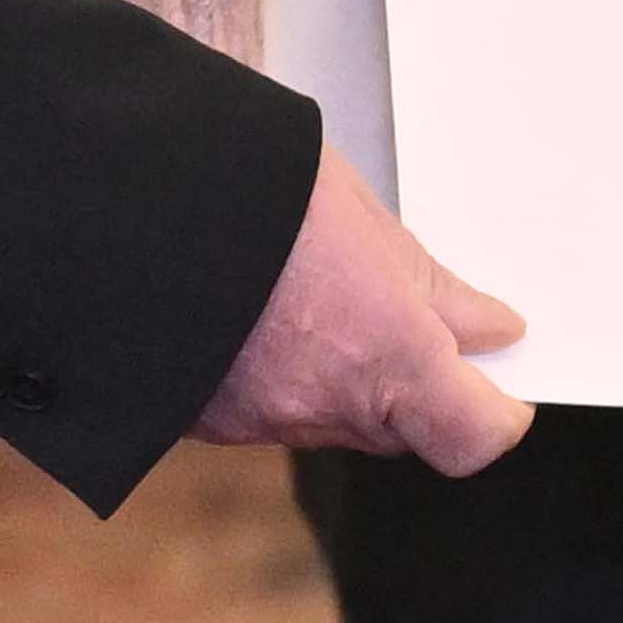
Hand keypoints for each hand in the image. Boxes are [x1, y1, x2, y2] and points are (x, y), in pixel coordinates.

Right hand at [191, 148, 533, 469]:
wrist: (122, 192)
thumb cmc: (252, 186)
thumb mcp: (367, 220)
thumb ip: (433, 290)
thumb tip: (491, 328)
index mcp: (387, 357)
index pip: (476, 436)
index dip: (496, 411)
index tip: (499, 376)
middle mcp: (328, 407)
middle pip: (406, 429)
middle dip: (417, 383)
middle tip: (407, 313)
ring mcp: (262, 420)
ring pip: (337, 417)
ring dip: (346, 376)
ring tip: (316, 294)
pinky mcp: (208, 418)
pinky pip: (273, 409)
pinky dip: (282, 374)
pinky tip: (260, 314)